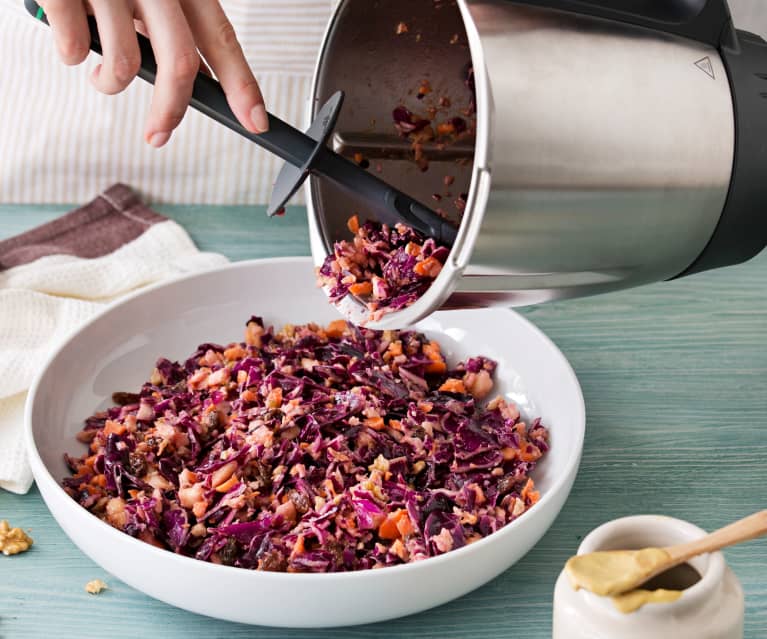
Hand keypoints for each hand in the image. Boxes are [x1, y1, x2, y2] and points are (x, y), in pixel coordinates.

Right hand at [40, 0, 267, 146]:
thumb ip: (180, 30)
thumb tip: (208, 80)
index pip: (222, 39)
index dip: (242, 85)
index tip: (256, 121)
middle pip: (179, 64)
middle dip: (170, 111)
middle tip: (159, 134)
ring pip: (123, 66)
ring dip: (109, 83)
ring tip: (99, 71)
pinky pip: (75, 49)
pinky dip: (72, 56)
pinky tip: (71, 38)